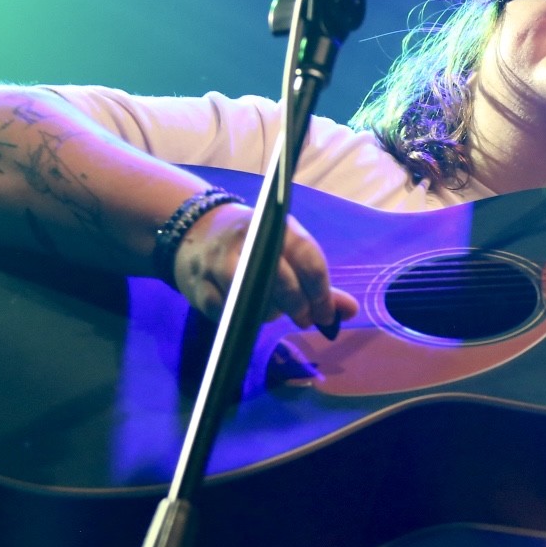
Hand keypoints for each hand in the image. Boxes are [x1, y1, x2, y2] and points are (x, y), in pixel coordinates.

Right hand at [172, 204, 358, 331]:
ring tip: (274, 309)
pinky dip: (243, 318)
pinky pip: (229, 313)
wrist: (195, 230)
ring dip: (270, 312)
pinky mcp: (199, 285)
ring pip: (255, 299)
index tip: (326, 316)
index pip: (308, 259)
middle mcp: (247, 240)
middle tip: (305, 319)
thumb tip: (350, 312)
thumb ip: (318, 282)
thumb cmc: (253, 244)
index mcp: (276, 226)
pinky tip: (248, 310)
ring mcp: (219, 261)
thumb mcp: (286, 249)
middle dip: (300, 307)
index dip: (321, 294)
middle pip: (283, 281)